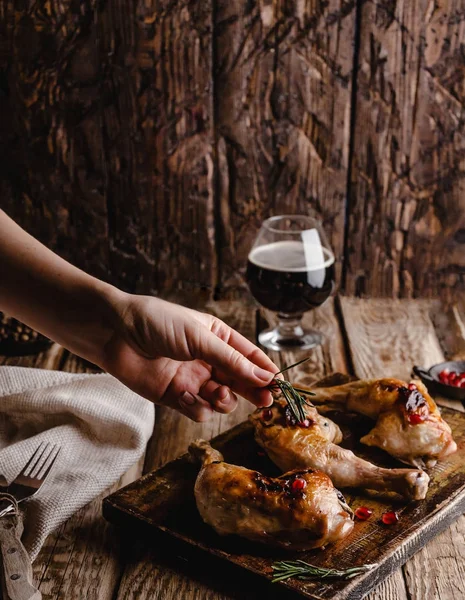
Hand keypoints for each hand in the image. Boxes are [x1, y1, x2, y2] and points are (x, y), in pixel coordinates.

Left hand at [100, 294, 278, 420]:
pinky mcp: (176, 397)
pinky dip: (198, 408)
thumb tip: (265, 377)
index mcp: (218, 338)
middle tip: (264, 402)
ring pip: (222, 400)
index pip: (250, 357)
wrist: (115, 334)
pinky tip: (187, 396)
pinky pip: (199, 411)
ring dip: (223, 400)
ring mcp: (193, 379)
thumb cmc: (157, 323)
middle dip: (252, 391)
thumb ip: (231, 360)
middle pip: (240, 381)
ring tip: (217, 394)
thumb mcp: (199, 337)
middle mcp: (209, 360)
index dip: (265, 372)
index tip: (280, 386)